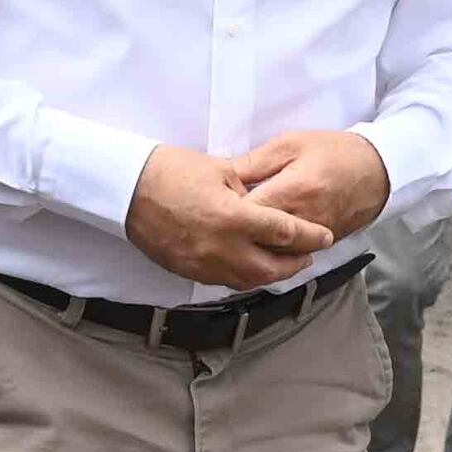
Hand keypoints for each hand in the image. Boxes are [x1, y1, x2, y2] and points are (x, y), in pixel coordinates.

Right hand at [124, 143, 336, 290]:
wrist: (126, 189)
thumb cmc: (171, 171)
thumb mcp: (221, 170)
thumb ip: (250, 189)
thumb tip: (267, 200)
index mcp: (234, 218)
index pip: (285, 234)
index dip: (311, 237)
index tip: (325, 236)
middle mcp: (223, 248)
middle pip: (273, 268)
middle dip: (296, 264)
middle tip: (309, 255)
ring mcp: (204, 264)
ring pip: (249, 281)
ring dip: (271, 274)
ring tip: (284, 264)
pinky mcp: (188, 271)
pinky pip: (225, 281)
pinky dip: (244, 276)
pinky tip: (251, 266)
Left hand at [228, 129, 389, 246]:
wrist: (377, 171)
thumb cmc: (333, 152)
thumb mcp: (290, 144)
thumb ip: (255, 162)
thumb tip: (223, 176)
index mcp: (292, 190)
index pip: (248, 212)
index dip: (226, 211)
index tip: (213, 205)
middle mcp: (303, 220)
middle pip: (257, 240)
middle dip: (234, 235)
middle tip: (216, 227)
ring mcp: (313, 238)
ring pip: (272, 255)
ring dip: (251, 249)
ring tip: (233, 238)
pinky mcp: (321, 248)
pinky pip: (289, 258)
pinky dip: (271, 254)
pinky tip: (256, 245)